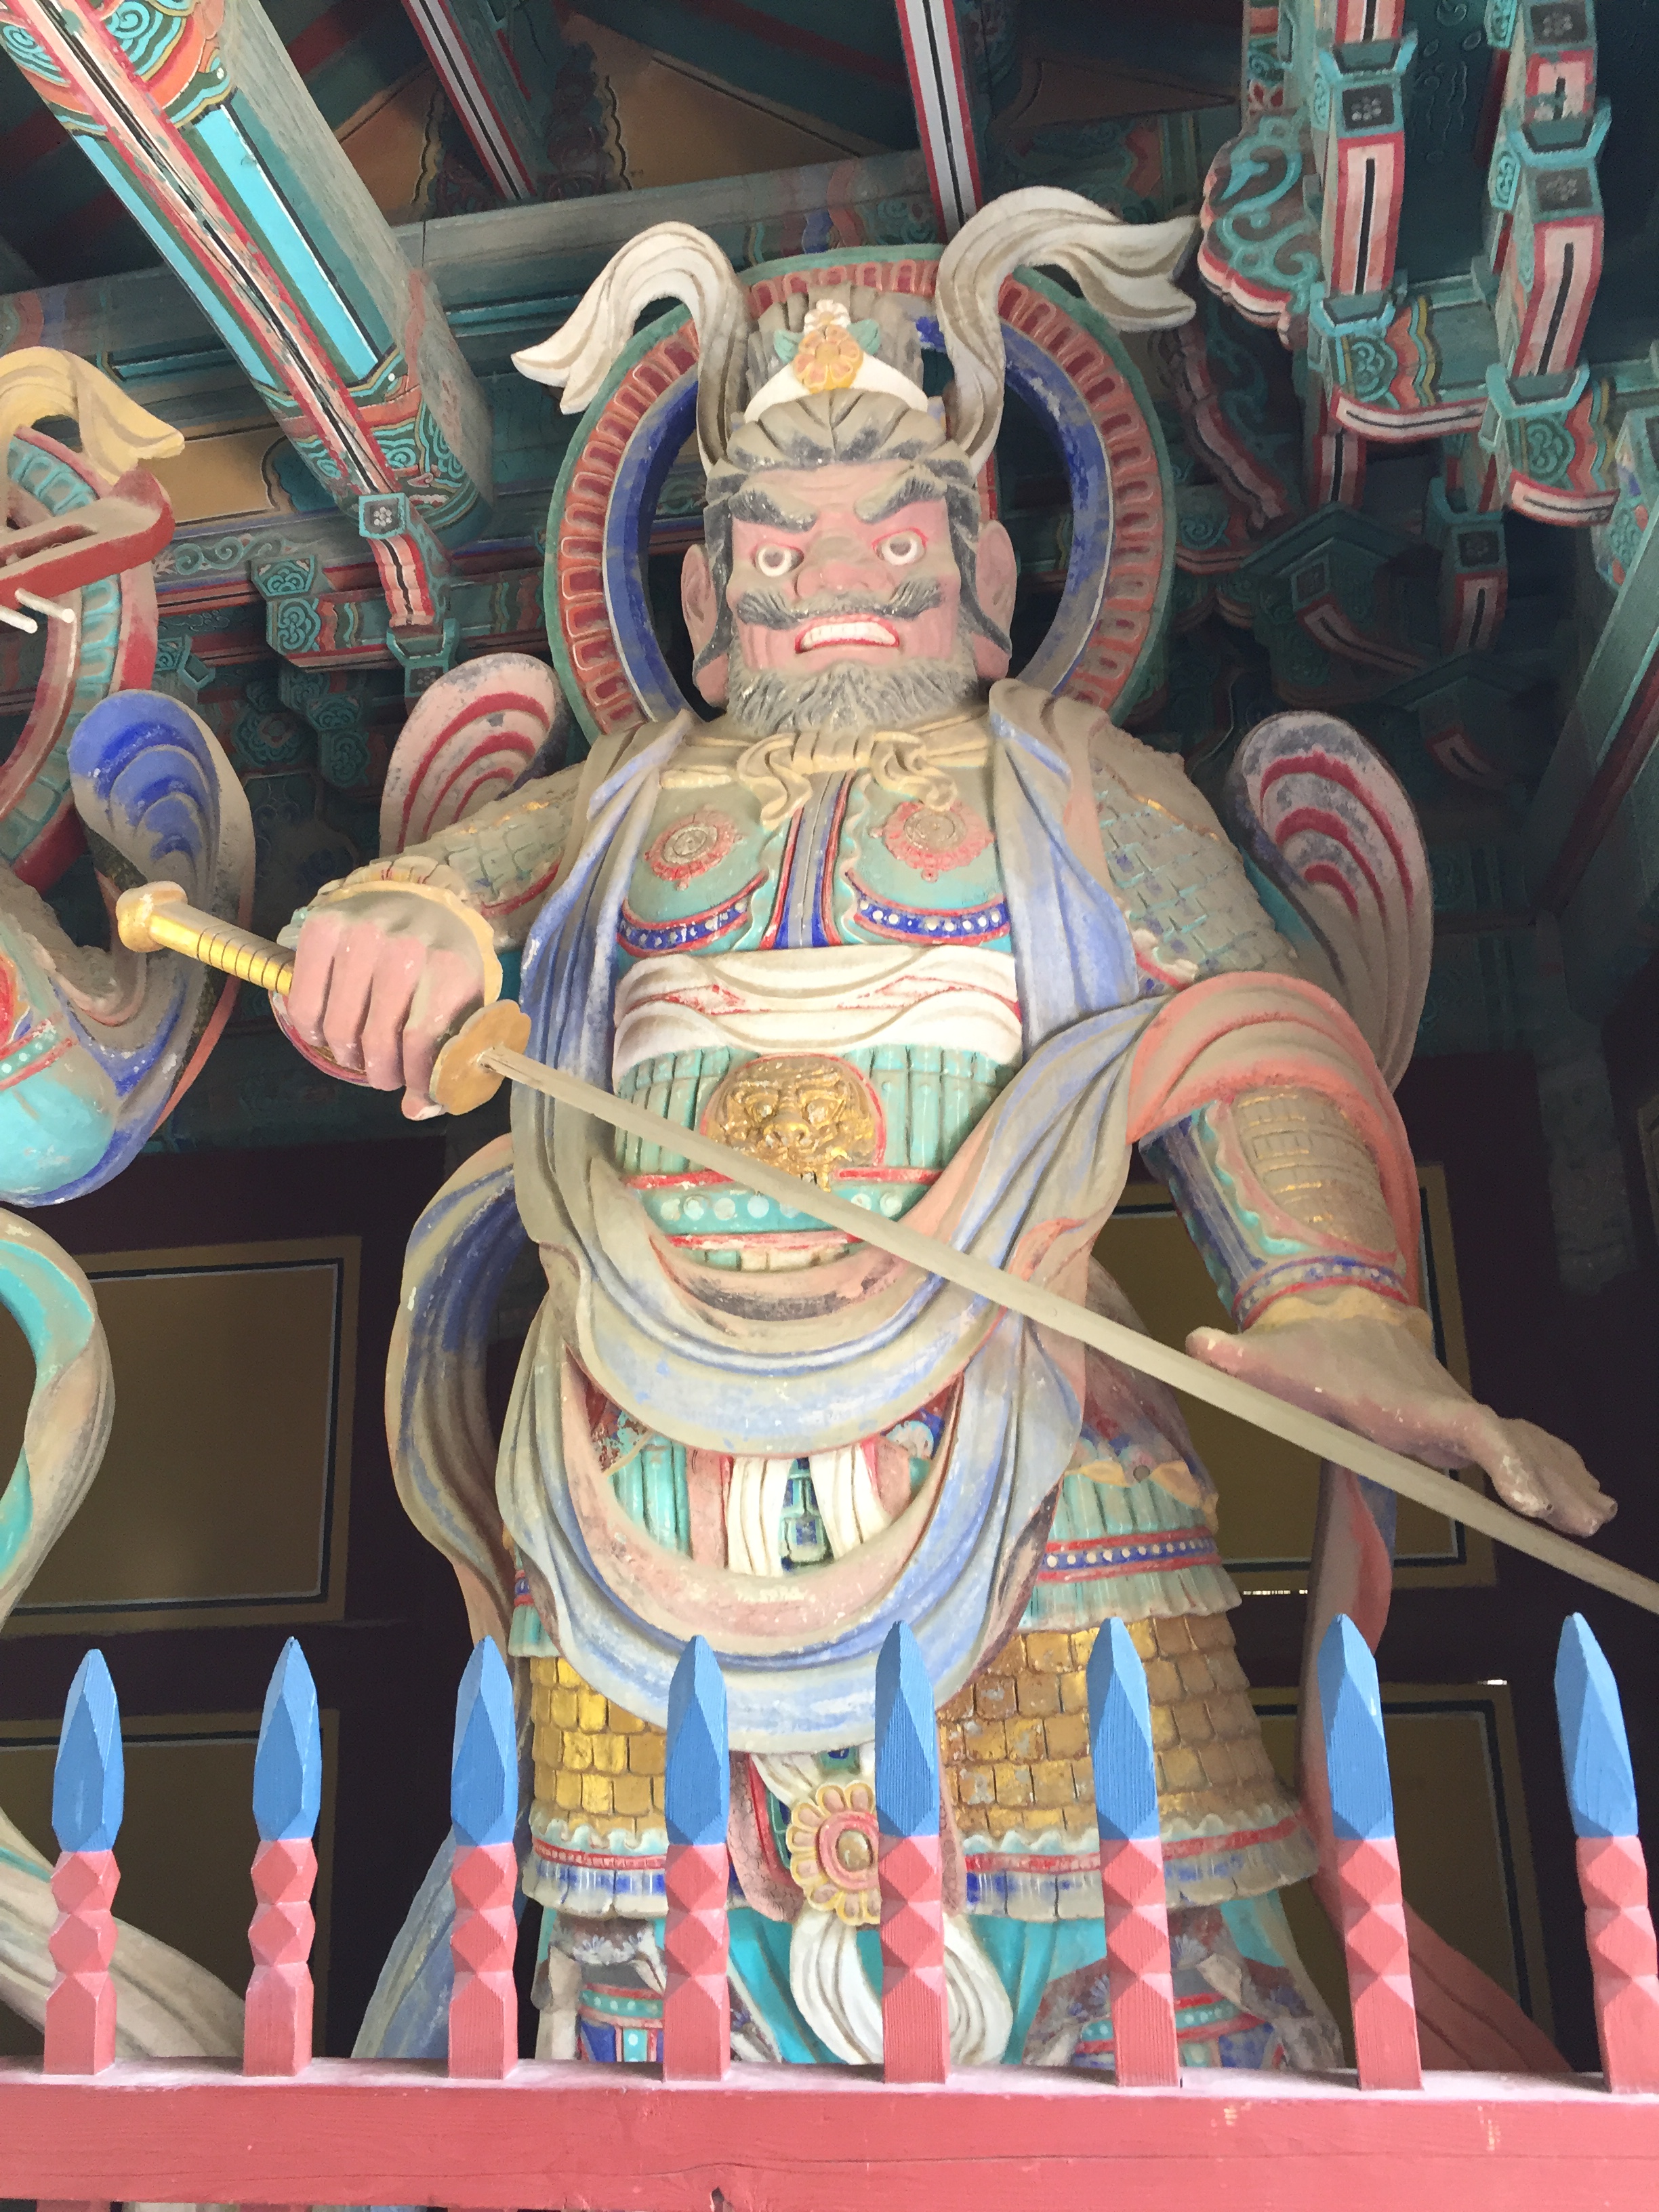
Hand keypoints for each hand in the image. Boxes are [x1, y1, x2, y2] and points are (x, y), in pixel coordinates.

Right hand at [282, 887, 489, 1118]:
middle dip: (379, 1071)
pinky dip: (311, 1027)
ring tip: (357, 1053)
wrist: (421, 900)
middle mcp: (404, 947)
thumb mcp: (463, 1004)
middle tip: (382, 1074)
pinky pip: (305, 1000)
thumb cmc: (443, 962)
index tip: (410, 1087)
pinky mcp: (322, 926)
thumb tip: (415, 1110)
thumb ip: (448, 1059)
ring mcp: (360, 934)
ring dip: (345, 1054)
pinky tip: (325, 1031)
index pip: (421, 1041)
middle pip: (376, 1038)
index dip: (412, 1077)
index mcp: (449, 967)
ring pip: (337, 1025)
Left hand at [1187, 1305, 1614, 1538]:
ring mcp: (1458, 1415)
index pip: (1471, 1426)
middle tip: (1586, 1520)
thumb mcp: (1273, 1357)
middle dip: (1551, 1478)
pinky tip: (1584, 1498)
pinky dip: (1552, 1467)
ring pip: (1524, 1443)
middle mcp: (1446, 1407)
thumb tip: (1196, 1341)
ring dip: (1562, 1476)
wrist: (1341, 1319)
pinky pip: (1518, 1445)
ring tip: (1596, 1517)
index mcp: (1411, 1400)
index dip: (1500, 1456)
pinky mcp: (1461, 1424)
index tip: (1522, 1496)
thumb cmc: (1309, 1350)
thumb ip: (1239, 1356)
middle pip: (1513, 1441)